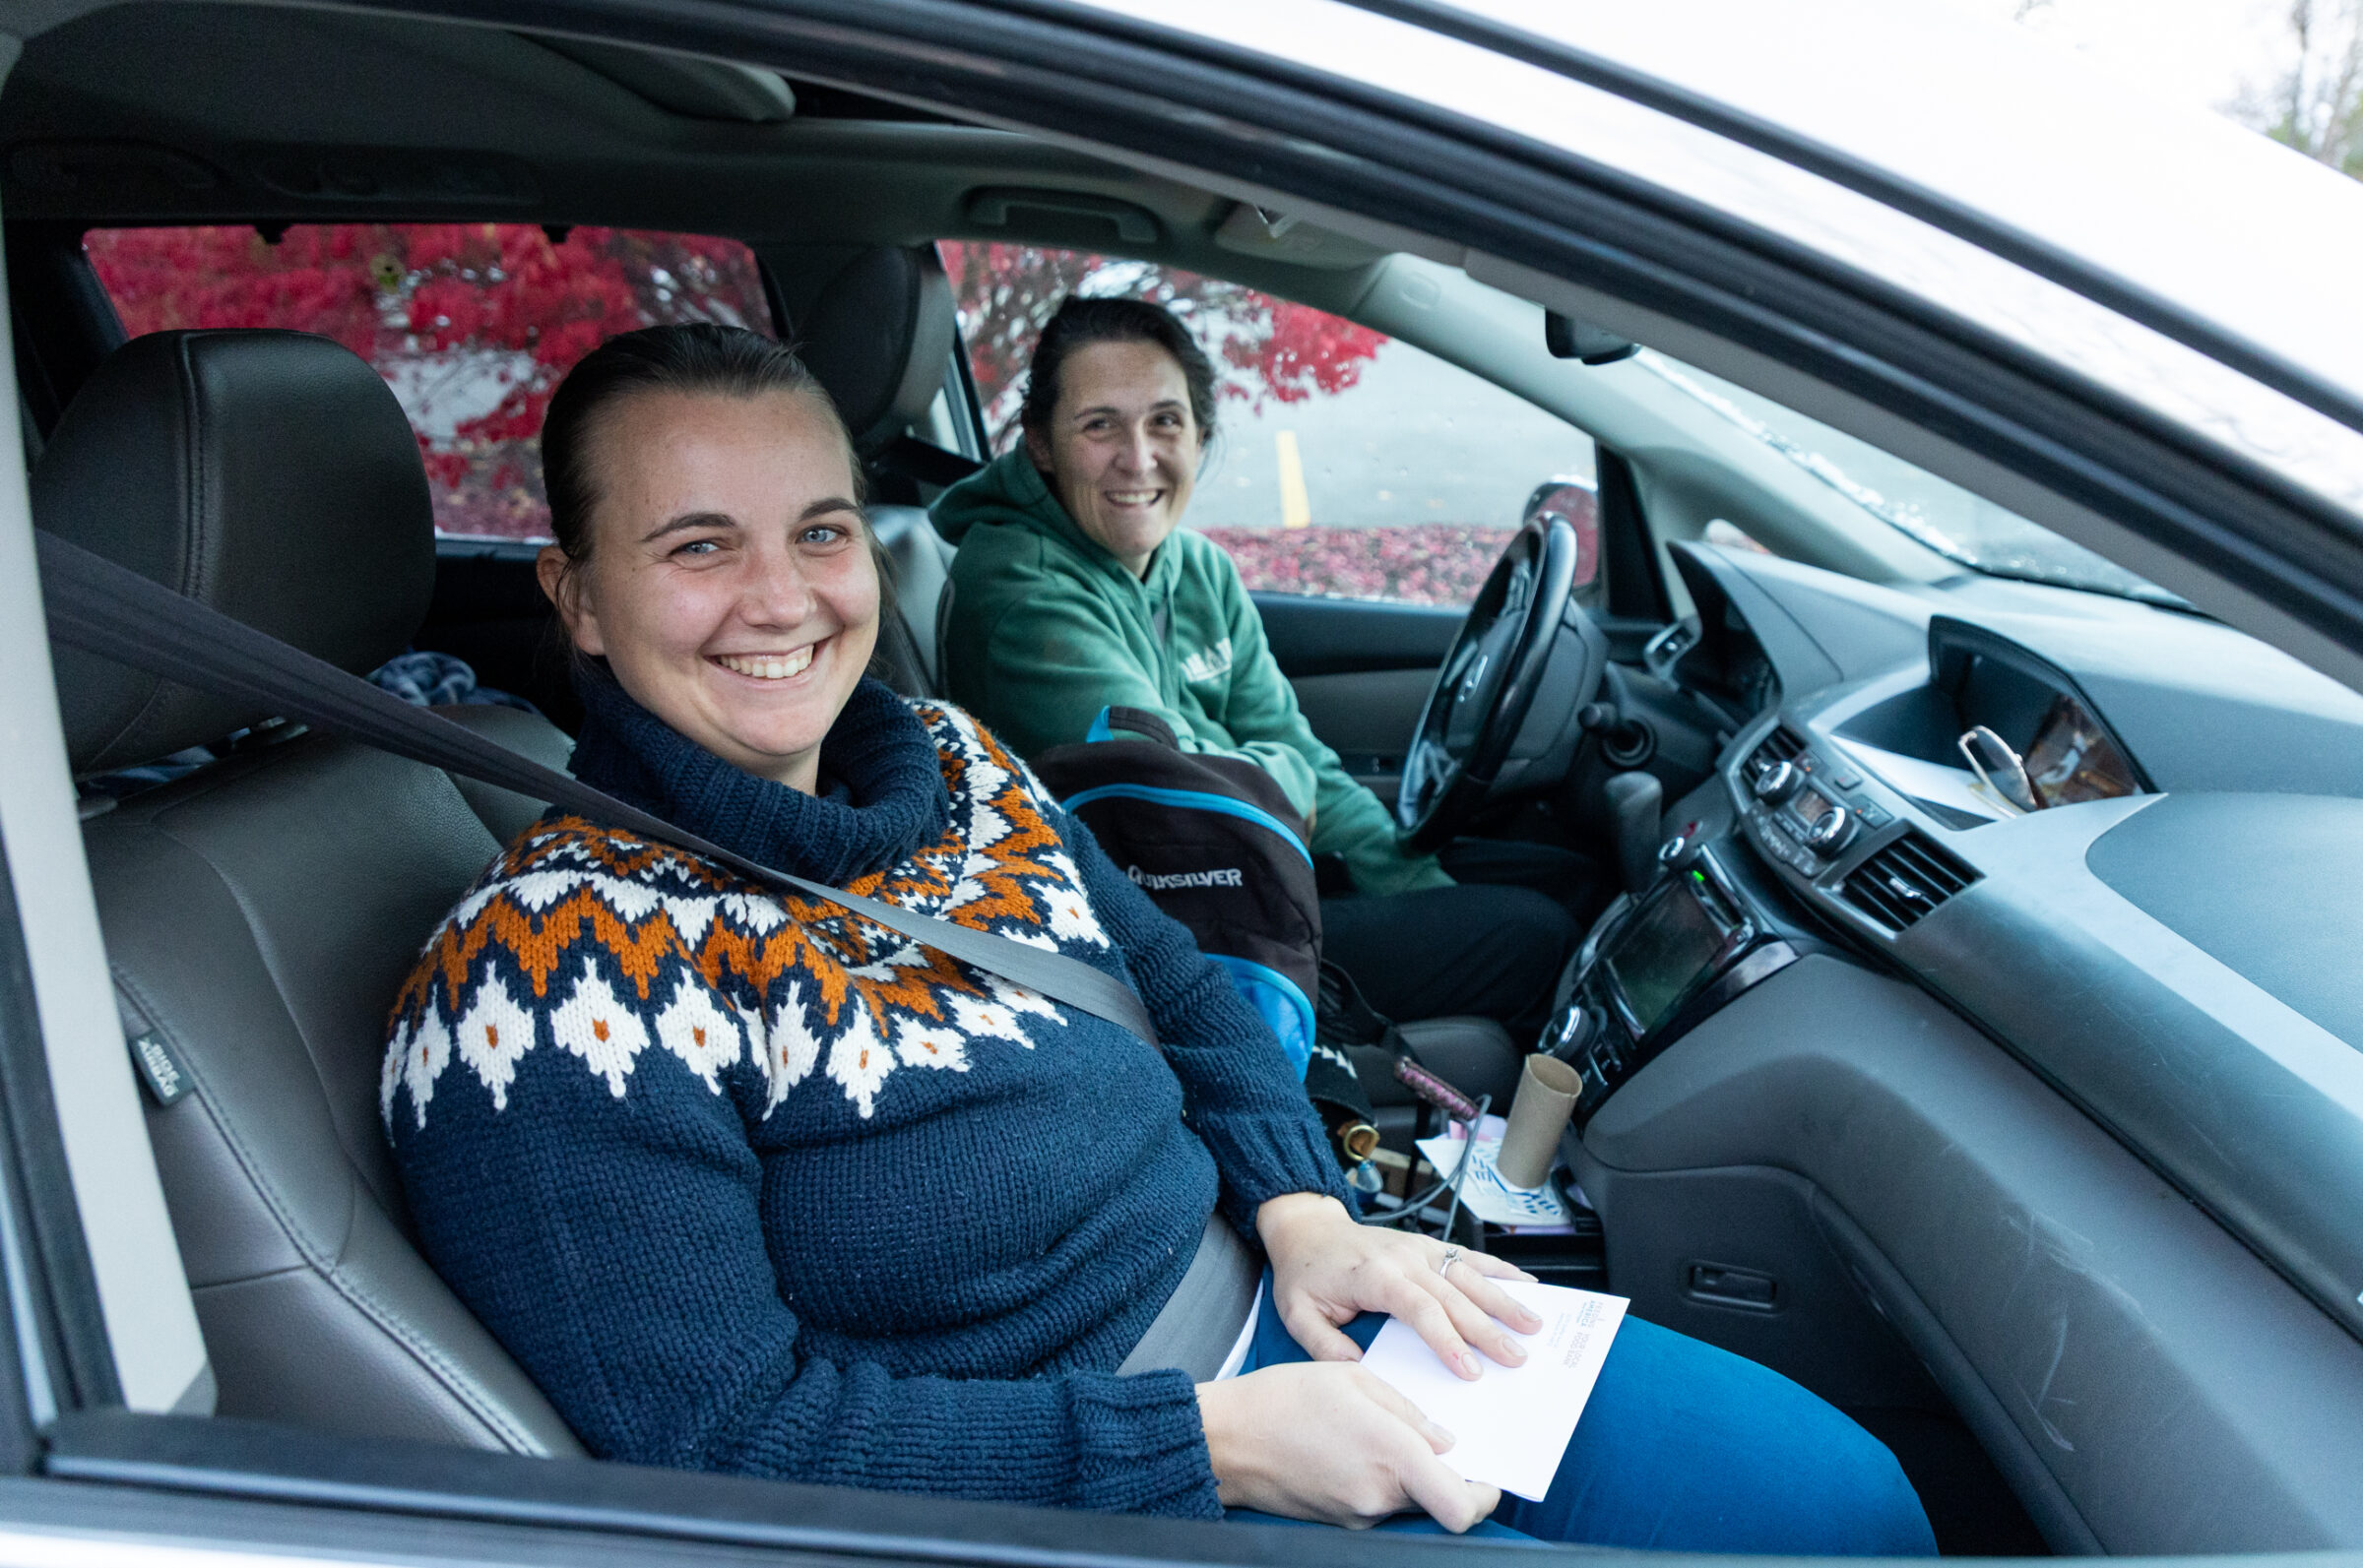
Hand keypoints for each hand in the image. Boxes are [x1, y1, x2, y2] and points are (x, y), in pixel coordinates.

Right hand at [1197, 1362, 1501, 1529]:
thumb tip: (1443, 1441)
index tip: (1488, 1476)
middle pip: (1439, 1504)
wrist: (1226, 1438)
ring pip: (1409, 1504)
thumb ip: (1409, 1412)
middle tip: (1441, 1449)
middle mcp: (1378, 1495)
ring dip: (1411, 1479)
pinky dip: (1381, 1483)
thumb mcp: (1354, 1380)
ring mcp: (1357, 1513)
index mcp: (1391, 1455)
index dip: (1484, 1495)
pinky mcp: (1338, 1520)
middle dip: (1447, 1479)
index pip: (1461, 1504)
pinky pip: (1378, 1504)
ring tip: (1384, 1437)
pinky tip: (1358, 1450)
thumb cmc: (1283, 1399)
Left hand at [1255, 1193, 1541, 1379]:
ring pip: (1470, 1275)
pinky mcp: (1428, 1246)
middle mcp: (1403, 1258)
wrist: (1306, 1229)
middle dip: (1488, 1330)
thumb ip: (1325, 1345)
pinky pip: (1469, 1257)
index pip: (1420, 1309)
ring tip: (1535, 1324)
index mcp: (1374, 1277)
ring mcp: (1419, 1249)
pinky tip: (1527, 1284)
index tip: (1471, 1370)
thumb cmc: (1303, 1275)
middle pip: (1454, 1296)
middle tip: (1517, 1359)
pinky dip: (1500, 1270)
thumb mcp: (1298, 1314)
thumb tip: (1361, 1370)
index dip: (1448, 1340)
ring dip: (1504, 1300)